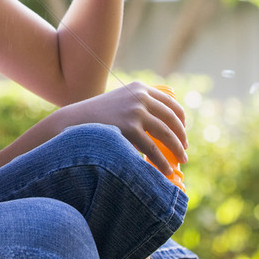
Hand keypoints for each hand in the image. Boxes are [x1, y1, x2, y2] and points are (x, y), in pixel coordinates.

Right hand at [58, 81, 186, 177]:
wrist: (74, 121)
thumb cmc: (97, 116)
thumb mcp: (119, 102)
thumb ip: (138, 106)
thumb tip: (161, 128)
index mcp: (140, 88)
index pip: (170, 103)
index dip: (181, 119)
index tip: (183, 131)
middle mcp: (140, 96)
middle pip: (171, 118)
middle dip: (181, 136)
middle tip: (184, 149)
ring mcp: (135, 111)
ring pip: (166, 133)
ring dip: (177, 149)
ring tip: (182, 160)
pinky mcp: (129, 128)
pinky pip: (153, 149)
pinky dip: (162, 161)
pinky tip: (166, 170)